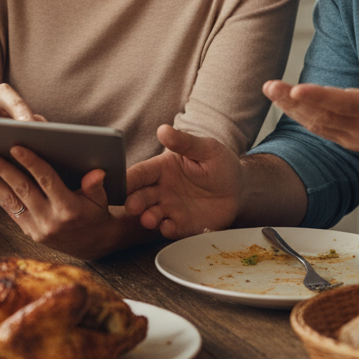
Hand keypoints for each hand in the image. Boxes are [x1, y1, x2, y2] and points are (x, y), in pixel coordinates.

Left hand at [0, 146, 116, 258]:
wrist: (93, 245)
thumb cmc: (96, 214)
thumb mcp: (101, 199)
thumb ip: (96, 185)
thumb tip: (96, 173)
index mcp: (69, 209)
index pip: (47, 181)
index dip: (31, 163)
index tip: (16, 147)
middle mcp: (50, 221)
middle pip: (22, 189)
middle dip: (1, 169)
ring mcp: (36, 228)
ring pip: (9, 200)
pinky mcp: (28, 232)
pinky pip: (7, 209)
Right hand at [124, 124, 241, 238]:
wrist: (239, 189)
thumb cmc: (220, 164)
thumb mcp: (206, 149)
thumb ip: (184, 142)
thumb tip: (163, 129)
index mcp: (162, 169)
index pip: (141, 173)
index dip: (129, 178)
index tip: (119, 183)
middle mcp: (161, 190)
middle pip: (141, 196)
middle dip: (134, 201)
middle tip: (132, 206)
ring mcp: (170, 209)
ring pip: (151, 214)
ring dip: (147, 218)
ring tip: (148, 219)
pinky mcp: (182, 225)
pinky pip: (170, 229)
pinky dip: (166, 229)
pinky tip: (167, 226)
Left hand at [263, 24, 358, 165]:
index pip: (347, 103)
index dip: (320, 97)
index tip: (297, 88)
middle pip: (324, 114)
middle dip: (294, 100)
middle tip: (269, 85)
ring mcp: (356, 138)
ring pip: (317, 124)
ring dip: (291, 108)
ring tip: (270, 90)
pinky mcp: (349, 142)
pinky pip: (320, 130)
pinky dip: (301, 116)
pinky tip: (284, 102)